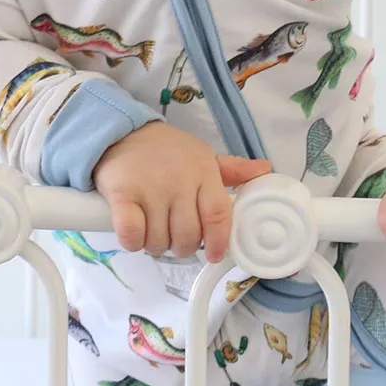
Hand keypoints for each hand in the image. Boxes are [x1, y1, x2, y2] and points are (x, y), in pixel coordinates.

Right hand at [93, 121, 271, 262]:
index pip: (219, 215)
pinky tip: (134, 233)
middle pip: (188, 236)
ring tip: (153, 231)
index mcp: (203, 171)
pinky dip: (134, 242)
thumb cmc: (165, 150)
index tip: (212, 254)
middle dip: (182, 246)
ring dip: (155, 245)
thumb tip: (265, 170)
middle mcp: (179, 181)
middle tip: (173, 238)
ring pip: (159, 240)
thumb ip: (232, 169)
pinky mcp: (121, 194)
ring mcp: (150, 188)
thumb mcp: (201, 155)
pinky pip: (132, 235)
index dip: (218, 241)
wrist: (121, 131)